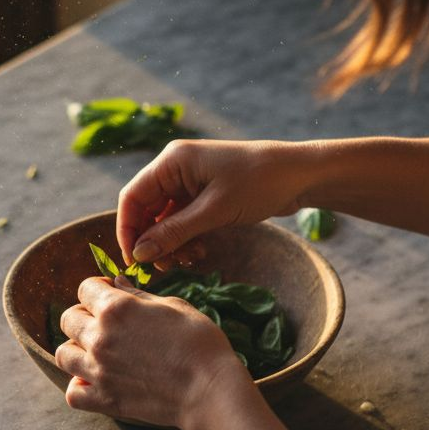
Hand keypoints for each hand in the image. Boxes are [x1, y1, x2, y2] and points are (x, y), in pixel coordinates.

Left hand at [54, 276, 249, 429]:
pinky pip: (73, 393)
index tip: (109, 295)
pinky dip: (80, 386)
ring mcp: (98, 371)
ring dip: (78, 349)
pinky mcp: (104, 400)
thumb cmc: (199, 343)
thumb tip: (115, 282)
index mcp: (116, 308)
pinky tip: (97, 381)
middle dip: (84, 316)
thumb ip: (137, 294)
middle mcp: (100, 337)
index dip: (98, 289)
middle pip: (68, 319)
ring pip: (64, 354)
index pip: (85, 288)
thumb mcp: (173, 306)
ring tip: (98, 352)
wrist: (210, 390)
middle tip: (107, 324)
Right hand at [117, 139, 309, 265]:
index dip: (128, 230)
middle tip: (164, 268)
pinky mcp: (204, 196)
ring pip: (164, 220)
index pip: (132, 197)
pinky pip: (182, 221)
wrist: (300, 175)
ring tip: (188, 260)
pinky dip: (186, 239)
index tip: (134, 261)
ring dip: (171, 243)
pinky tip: (199, 252)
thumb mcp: (214, 211)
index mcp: (172, 161)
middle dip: (152, 241)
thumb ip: (174, 232)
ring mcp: (190, 183)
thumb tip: (140, 254)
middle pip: (146, 210)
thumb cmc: (258, 183)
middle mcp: (176, 169)